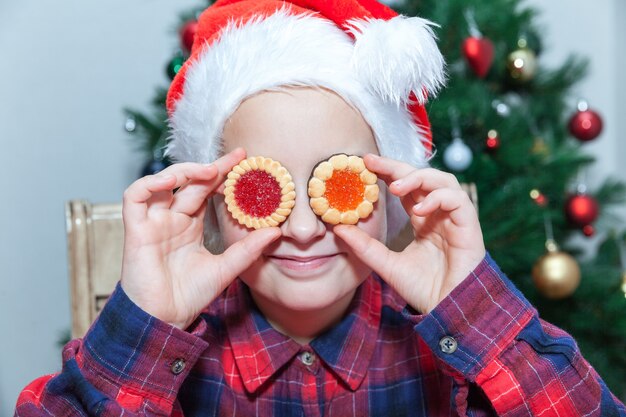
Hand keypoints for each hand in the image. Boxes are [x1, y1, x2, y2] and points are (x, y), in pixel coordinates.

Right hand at [120, 148, 280, 328]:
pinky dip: (150, 183)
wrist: (165, 320)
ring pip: (163, 182)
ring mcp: (153, 222)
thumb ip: (248, 249)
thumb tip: (276, 231)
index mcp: (190, 225)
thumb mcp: (226, 268)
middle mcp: (171, 219)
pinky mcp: (135, 229)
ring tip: (210, 170)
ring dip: (185, 171)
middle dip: (212, 166)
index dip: (223, 174)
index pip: (206, 190)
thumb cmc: (189, 296)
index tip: (245, 161)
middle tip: (237, 157)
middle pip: (190, 182)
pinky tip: (172, 180)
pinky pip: (135, 196)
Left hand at [334, 154, 485, 313]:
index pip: (405, 186)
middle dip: (397, 167)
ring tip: (395, 187)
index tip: (364, 163)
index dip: (387, 172)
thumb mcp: (386, 264)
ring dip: (419, 178)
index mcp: (422, 219)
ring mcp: (454, 219)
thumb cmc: (423, 289)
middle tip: (372, 163)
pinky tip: (420, 209)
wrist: (448, 310)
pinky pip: (458, 201)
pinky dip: (439, 198)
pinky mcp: (469, 226)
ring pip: (443, 181)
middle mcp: (438, 214)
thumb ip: (365, 246)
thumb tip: (337, 228)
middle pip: (421, 177)